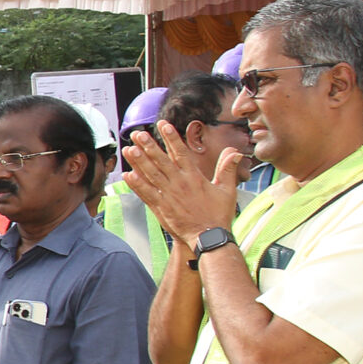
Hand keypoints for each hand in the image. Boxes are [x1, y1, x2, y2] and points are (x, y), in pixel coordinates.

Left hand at [119, 126, 244, 242]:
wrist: (209, 238)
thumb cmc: (218, 215)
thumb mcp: (227, 190)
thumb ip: (228, 169)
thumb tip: (235, 151)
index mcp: (194, 178)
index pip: (181, 153)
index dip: (172, 138)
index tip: (163, 125)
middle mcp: (180, 184)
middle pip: (162, 161)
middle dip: (149, 146)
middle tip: (138, 133)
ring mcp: (169, 196)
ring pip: (151, 175)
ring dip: (139, 162)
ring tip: (129, 149)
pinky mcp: (161, 208)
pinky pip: (146, 194)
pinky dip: (137, 185)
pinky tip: (127, 175)